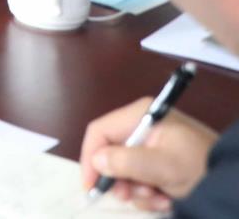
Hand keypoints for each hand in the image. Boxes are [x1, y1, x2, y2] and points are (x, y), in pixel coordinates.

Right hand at [79, 98, 216, 210]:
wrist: (233, 184)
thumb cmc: (198, 168)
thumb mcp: (162, 166)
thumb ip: (126, 161)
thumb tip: (97, 161)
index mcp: (142, 115)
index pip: (100, 131)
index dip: (90, 158)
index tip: (91, 186)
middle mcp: (143, 126)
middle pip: (111, 152)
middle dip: (120, 179)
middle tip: (128, 196)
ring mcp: (152, 145)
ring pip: (125, 170)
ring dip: (137, 190)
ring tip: (158, 199)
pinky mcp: (160, 162)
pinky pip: (140, 178)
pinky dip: (149, 193)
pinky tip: (165, 199)